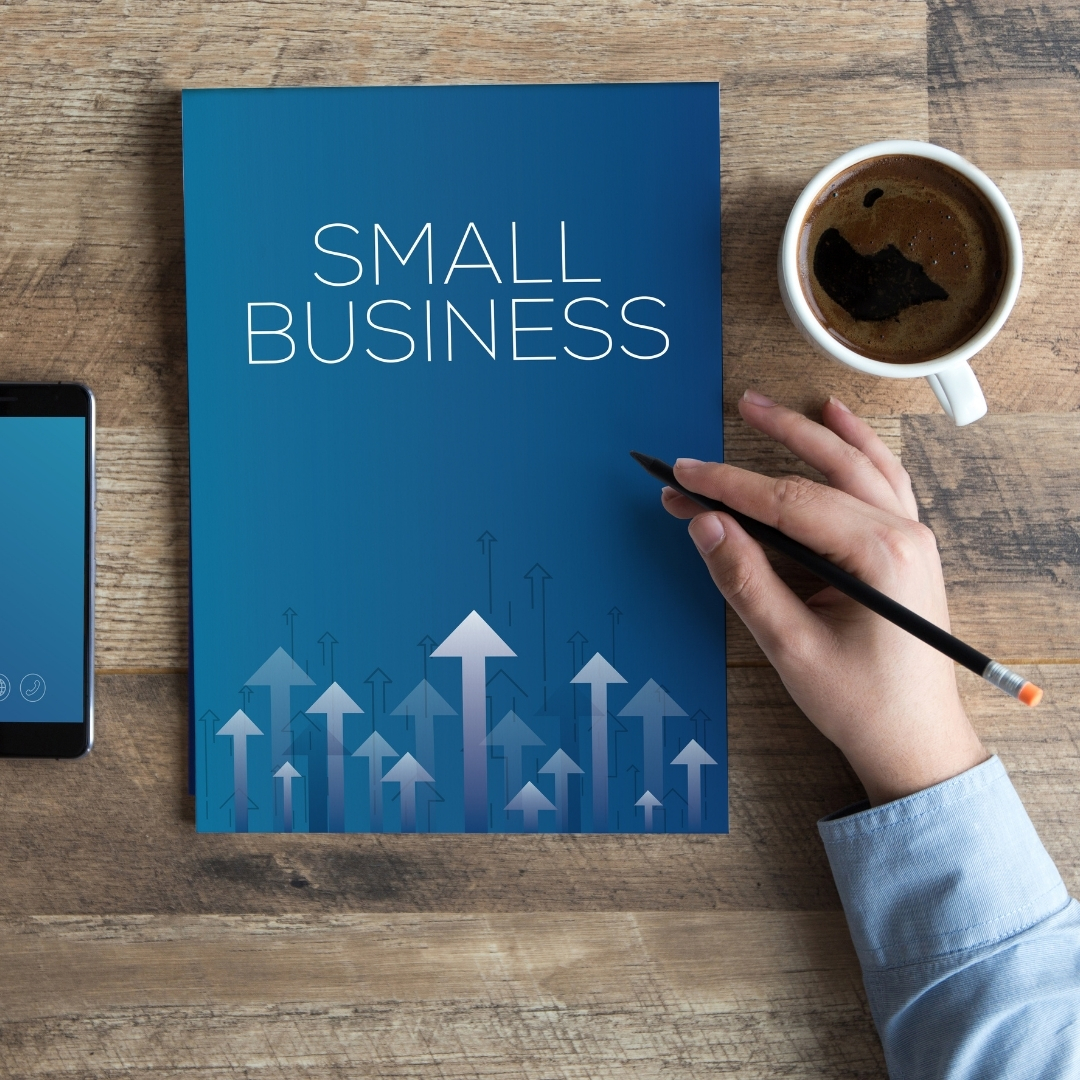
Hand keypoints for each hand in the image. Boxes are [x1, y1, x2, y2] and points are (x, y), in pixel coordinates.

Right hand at [663, 390, 986, 805]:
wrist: (917, 740)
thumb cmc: (861, 703)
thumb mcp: (791, 646)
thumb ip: (746, 579)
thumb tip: (705, 524)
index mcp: (879, 555)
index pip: (788, 501)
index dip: (729, 485)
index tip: (684, 475)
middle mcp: (903, 534)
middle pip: (826, 469)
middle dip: (771, 440)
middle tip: (727, 413)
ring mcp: (911, 538)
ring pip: (857, 465)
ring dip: (812, 432)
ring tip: (767, 407)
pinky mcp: (906, 548)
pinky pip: (882, 480)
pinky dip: (858, 447)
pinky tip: (839, 423)